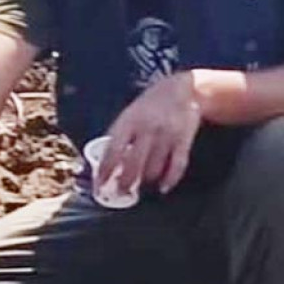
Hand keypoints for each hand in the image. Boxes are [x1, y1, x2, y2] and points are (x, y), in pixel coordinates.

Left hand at [100, 72, 201, 194]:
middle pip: (133, 164)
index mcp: (128, 122)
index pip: (112, 152)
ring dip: (145, 181)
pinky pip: (177, 165)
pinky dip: (170, 179)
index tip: (99, 186)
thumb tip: (104, 163)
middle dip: (124, 183)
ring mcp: (166, 135)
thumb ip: (118, 136)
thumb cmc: (150, 106)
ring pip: (154, 168)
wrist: (184, 90)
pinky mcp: (184, 140)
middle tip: (119, 193)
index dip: (104, 171)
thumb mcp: (128, 115)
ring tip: (140, 186)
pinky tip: (163, 188)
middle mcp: (147, 129)